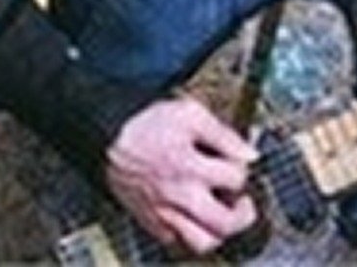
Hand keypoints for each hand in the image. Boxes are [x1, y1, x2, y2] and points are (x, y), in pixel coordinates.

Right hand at [105, 97, 257, 254]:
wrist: (108, 136)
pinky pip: (176, 242)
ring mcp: (164, 212)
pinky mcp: (150, 221)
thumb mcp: (190, 113)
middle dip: (243, 215)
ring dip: (218, 231)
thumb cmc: (146, 123)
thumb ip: (224, 134)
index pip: (236, 179)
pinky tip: (194, 216)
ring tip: (222, 215)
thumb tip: (249, 153)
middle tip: (243, 202)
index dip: (243, 168)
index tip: (239, 162)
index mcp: (191, 166)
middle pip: (224, 224)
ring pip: (202, 242)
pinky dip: (190, 233)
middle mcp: (179, 195)